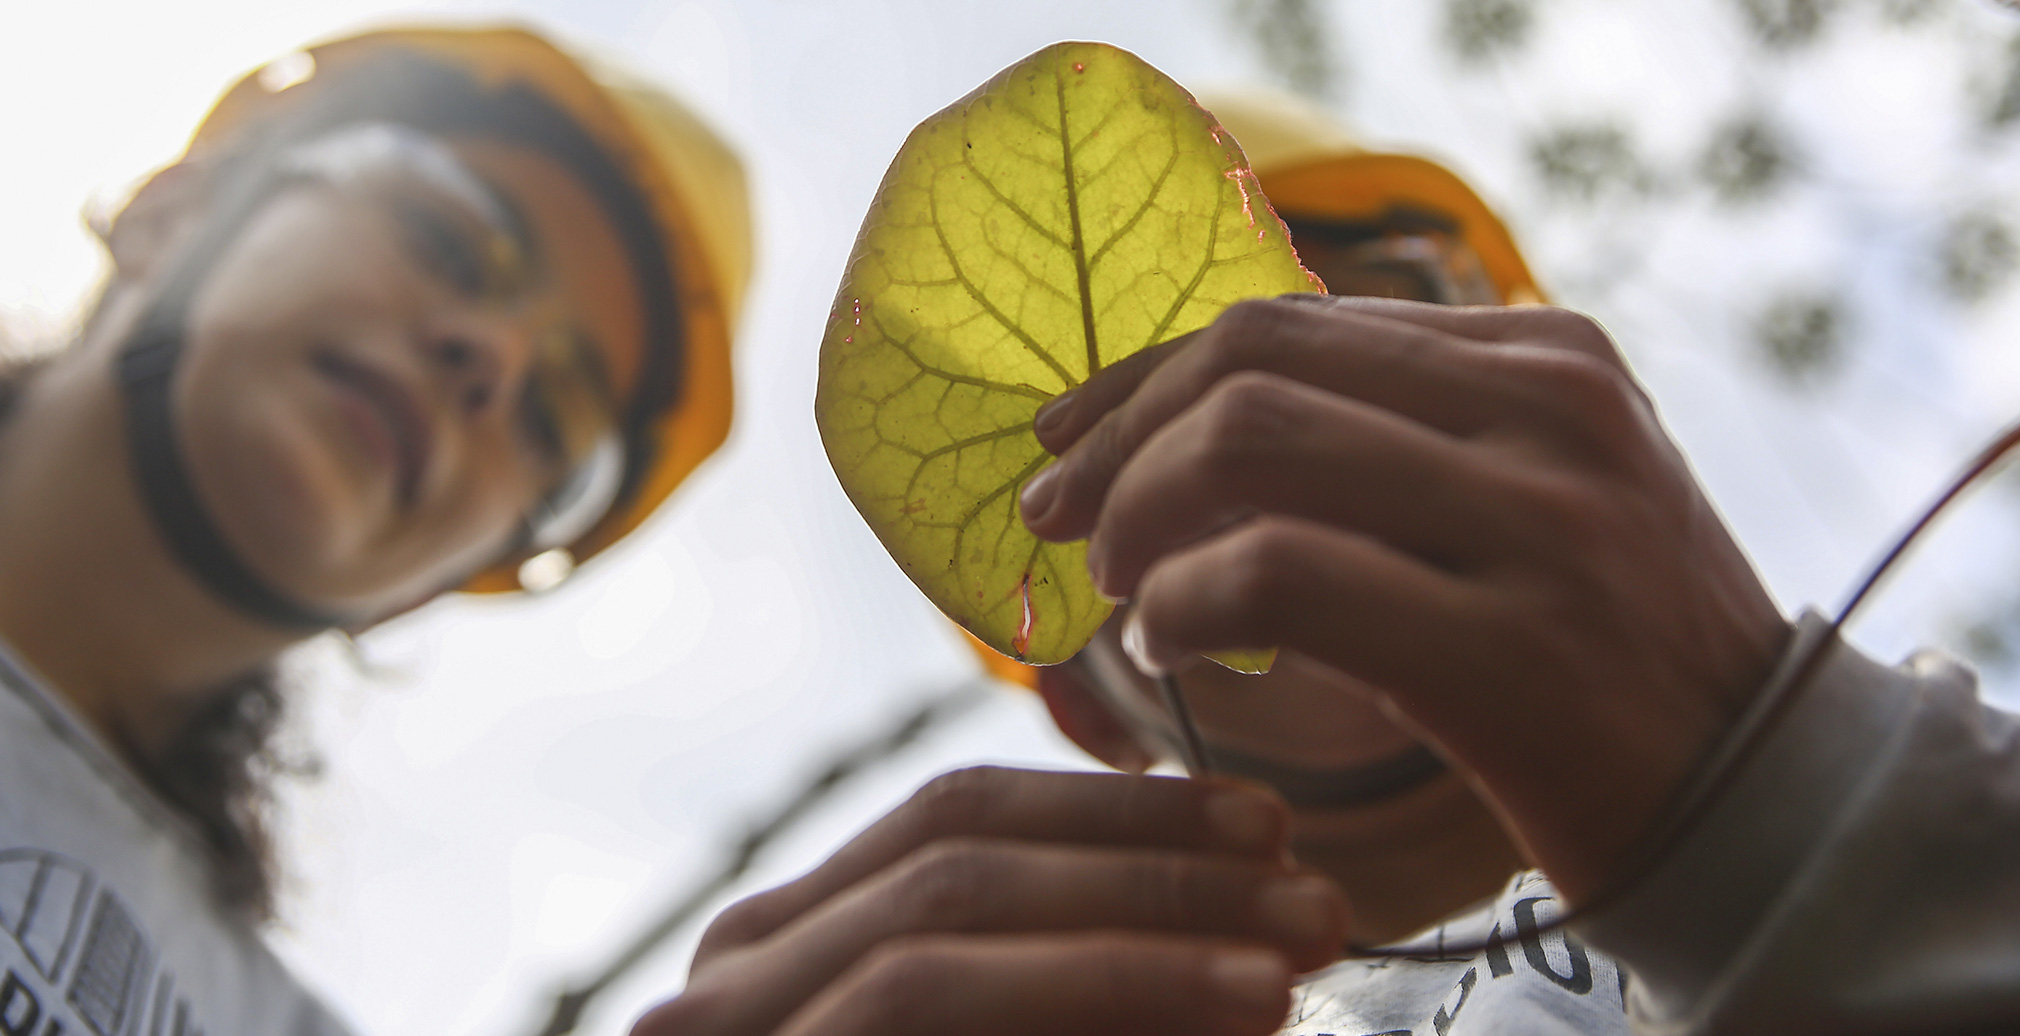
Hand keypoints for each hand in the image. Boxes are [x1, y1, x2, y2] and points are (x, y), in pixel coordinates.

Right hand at [630, 766, 1348, 1035]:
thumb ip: (1094, 1008)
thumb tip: (1252, 950)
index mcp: (796, 942)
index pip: (956, 816)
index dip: (1120, 813)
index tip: (1273, 826)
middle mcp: (735, 981)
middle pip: (952, 860)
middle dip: (1150, 869)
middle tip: (1316, 901)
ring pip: (934, 948)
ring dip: (1138, 941)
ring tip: (1287, 971)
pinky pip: (926, 1019)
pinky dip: (1100, 1003)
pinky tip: (1235, 1023)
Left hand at [1018, 295, 1790, 901]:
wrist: (1764, 802)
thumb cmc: (1608, 655)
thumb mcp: (1533, 496)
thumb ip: (1401, 434)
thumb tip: (1193, 416)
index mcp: (1544, 356)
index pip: (1288, 320)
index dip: (1144, 377)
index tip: (1062, 437)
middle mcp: (1548, 410)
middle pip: (1251, 362)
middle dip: (1116, 439)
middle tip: (1057, 521)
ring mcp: (1541, 523)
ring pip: (1250, 445)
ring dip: (1137, 515)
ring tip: (1118, 589)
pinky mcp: (1513, 652)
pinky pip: (1275, 577)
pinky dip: (1180, 606)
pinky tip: (1167, 650)